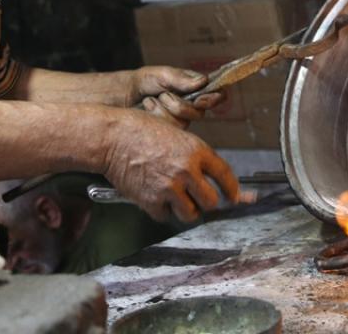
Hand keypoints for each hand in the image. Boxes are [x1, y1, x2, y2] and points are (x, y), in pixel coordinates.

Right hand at [103, 109, 239, 222]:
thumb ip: (195, 156)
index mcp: (196, 150)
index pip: (225, 175)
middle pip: (211, 202)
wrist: (113, 137)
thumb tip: (211, 176)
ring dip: (186, 210)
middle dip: (207, 203)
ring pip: (190, 214)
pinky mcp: (151, 200)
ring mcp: (169, 187)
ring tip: (177, 200)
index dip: (233, 190)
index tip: (235, 197)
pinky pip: (166, 216)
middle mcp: (186, 170)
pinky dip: (163, 211)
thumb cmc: (142, 131)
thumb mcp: (177, 134)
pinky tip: (157, 198)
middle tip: (200, 200)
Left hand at [131, 66, 225, 128]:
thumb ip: (182, 79)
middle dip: (179, 105)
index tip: (199, 99)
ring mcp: (181, 119)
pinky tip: (148, 108)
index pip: (218, 95)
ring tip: (151, 100)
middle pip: (200, 113)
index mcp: (196, 88)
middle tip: (164, 95)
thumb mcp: (163, 74)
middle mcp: (192, 105)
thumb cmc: (146, 81)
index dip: (215, 99)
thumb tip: (203, 82)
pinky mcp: (170, 131)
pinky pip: (170, 128)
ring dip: (164, 108)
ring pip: (183, 122)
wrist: (125, 95)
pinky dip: (155, 115)